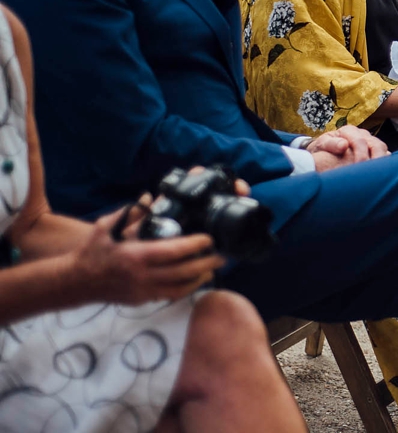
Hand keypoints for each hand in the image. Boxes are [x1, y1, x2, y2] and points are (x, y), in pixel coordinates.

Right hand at [72, 204, 224, 304]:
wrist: (75, 281)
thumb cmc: (92, 250)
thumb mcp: (107, 226)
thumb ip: (131, 212)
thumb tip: (150, 196)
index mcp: (136, 256)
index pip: (174, 252)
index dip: (195, 245)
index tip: (209, 238)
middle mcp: (143, 276)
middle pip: (183, 272)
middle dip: (207, 263)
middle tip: (223, 254)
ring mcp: (143, 291)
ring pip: (180, 288)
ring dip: (200, 278)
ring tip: (214, 267)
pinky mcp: (142, 301)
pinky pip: (170, 296)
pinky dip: (185, 289)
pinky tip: (196, 280)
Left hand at [307, 127, 388, 170]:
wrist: (322, 153)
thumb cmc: (321, 150)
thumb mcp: (321, 145)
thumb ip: (330, 144)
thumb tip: (344, 145)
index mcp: (349, 131)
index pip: (360, 141)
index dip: (361, 155)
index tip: (358, 168)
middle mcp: (363, 135)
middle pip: (377, 145)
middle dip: (377, 159)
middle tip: (372, 174)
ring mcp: (370, 143)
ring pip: (384, 150)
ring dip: (383, 163)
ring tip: (378, 176)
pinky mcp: (375, 152)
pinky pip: (385, 157)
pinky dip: (385, 165)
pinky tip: (381, 176)